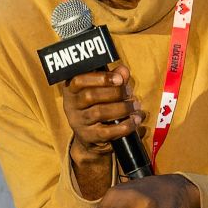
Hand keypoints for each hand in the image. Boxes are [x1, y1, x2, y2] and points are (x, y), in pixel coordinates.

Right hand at [61, 65, 144, 196]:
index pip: (78, 80)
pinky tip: (135, 121)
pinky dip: (125, 126)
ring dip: (122, 108)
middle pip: (90, 96)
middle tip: (130, 93)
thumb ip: (114, 79)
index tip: (119, 79)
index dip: (100, 78)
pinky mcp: (89, 137)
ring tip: (135, 106)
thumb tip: (123, 70)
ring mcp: (78, 122)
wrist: (91, 138)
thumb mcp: (104, 90)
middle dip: (115, 93)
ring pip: (99, 112)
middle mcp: (71, 106)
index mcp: (71, 90)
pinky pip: (107, 132)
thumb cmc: (99, 106)